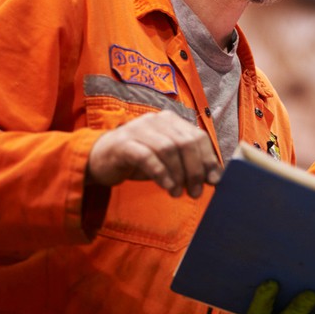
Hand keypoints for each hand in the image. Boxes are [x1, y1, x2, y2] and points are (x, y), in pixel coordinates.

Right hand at [86, 110, 220, 197]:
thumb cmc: (139, 159)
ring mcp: (139, 129)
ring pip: (168, 149)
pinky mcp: (124, 143)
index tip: (214, 181)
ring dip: (178, 174)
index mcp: (172, 121)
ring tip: (179, 193)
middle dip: (195, 170)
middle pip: (185, 143)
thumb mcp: (168, 159)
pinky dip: (161, 173)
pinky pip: (147, 156)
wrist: (100, 159)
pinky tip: (167, 187)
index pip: (198, 137)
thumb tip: (214, 177)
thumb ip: (189, 163)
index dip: (209, 160)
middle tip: (196, 192)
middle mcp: (157, 120)